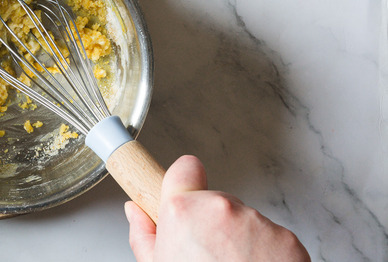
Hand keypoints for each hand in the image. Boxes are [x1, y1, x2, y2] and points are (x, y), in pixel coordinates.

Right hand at [124, 155, 309, 261]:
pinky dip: (265, 252)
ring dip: (239, 238)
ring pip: (244, 219)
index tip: (185, 195)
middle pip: (215, 200)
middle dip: (212, 222)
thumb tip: (135, 213)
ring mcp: (256, 222)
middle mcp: (220, 208)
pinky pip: (270, 236)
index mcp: (183, 211)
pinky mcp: (286, 238)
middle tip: (208, 254)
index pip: (186, 168)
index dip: (184, 182)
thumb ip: (144, 235)